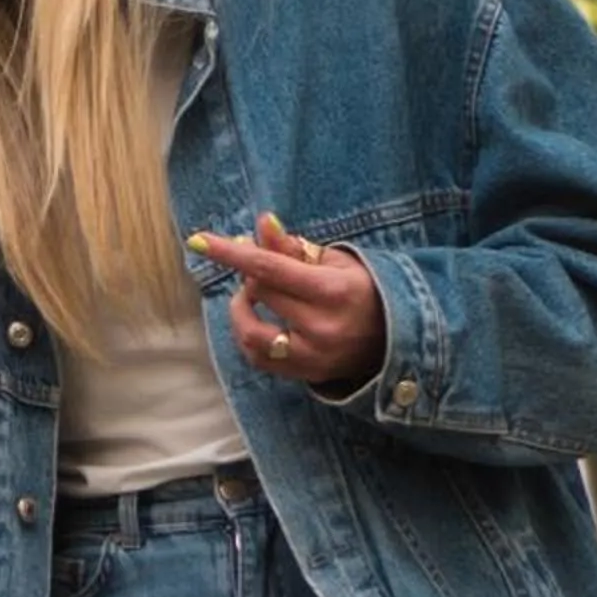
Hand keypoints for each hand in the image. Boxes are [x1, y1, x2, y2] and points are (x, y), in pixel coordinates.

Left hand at [190, 213, 385, 389]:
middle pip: (261, 294)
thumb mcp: (335, 261)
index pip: (270, 267)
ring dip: (241, 310)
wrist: (396, 338)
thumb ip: (293, 247)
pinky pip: (258, 358)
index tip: (199, 241)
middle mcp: (322, 326)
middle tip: (257, 267)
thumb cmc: (363, 290)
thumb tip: (261, 222)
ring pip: (251, 333)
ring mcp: (313, 356)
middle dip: (250, 277)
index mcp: (333, 290)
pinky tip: (256, 321)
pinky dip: (248, 337)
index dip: (231, 254)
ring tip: (252, 296)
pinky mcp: (306, 374)